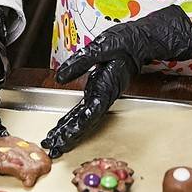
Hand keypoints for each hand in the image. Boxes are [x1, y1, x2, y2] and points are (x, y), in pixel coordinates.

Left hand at [41, 5, 191, 157]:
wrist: (139, 42)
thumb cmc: (124, 43)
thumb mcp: (100, 48)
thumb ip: (80, 62)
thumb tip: (60, 77)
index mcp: (105, 88)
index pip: (88, 115)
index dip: (75, 129)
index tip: (63, 139)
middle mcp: (103, 97)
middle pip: (85, 123)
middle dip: (68, 137)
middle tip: (52, 148)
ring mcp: (101, 96)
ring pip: (83, 119)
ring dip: (68, 132)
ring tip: (54, 142)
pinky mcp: (98, 92)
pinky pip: (84, 110)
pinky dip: (72, 120)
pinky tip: (63, 126)